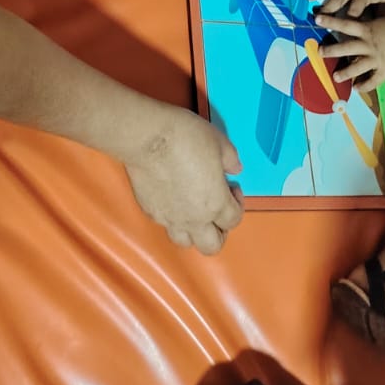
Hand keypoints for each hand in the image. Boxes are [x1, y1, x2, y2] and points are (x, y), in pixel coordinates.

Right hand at [124, 109, 243, 253]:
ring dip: (194, 231)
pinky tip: (172, 199)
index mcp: (215, 204)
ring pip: (185, 242)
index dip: (238, 205)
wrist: (147, 137)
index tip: (231, 188)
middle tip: (217, 212)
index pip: (234, 220)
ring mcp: (170, 219)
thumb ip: (231, 159)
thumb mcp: (219, 142)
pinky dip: (172, 217)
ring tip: (194, 211)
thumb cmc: (186, 137)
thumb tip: (235, 168)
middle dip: (219, 232)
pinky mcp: (150, 211)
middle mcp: (194, 219)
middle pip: (212, 246)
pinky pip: (165, 224)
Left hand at [311, 14, 384, 93]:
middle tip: (320, 52)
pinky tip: (356, 88)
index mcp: (368, 30)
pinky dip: (363, 86)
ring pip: (355, 67)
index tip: (317, 19)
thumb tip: (359, 25)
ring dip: (344, 73)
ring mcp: (375, 59)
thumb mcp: (382, 21)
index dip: (331, 21)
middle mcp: (368, 45)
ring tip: (335, 77)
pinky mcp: (383, 71)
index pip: (345, 25)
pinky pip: (371, 81)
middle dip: (331, 50)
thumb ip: (369, 26)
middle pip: (345, 48)